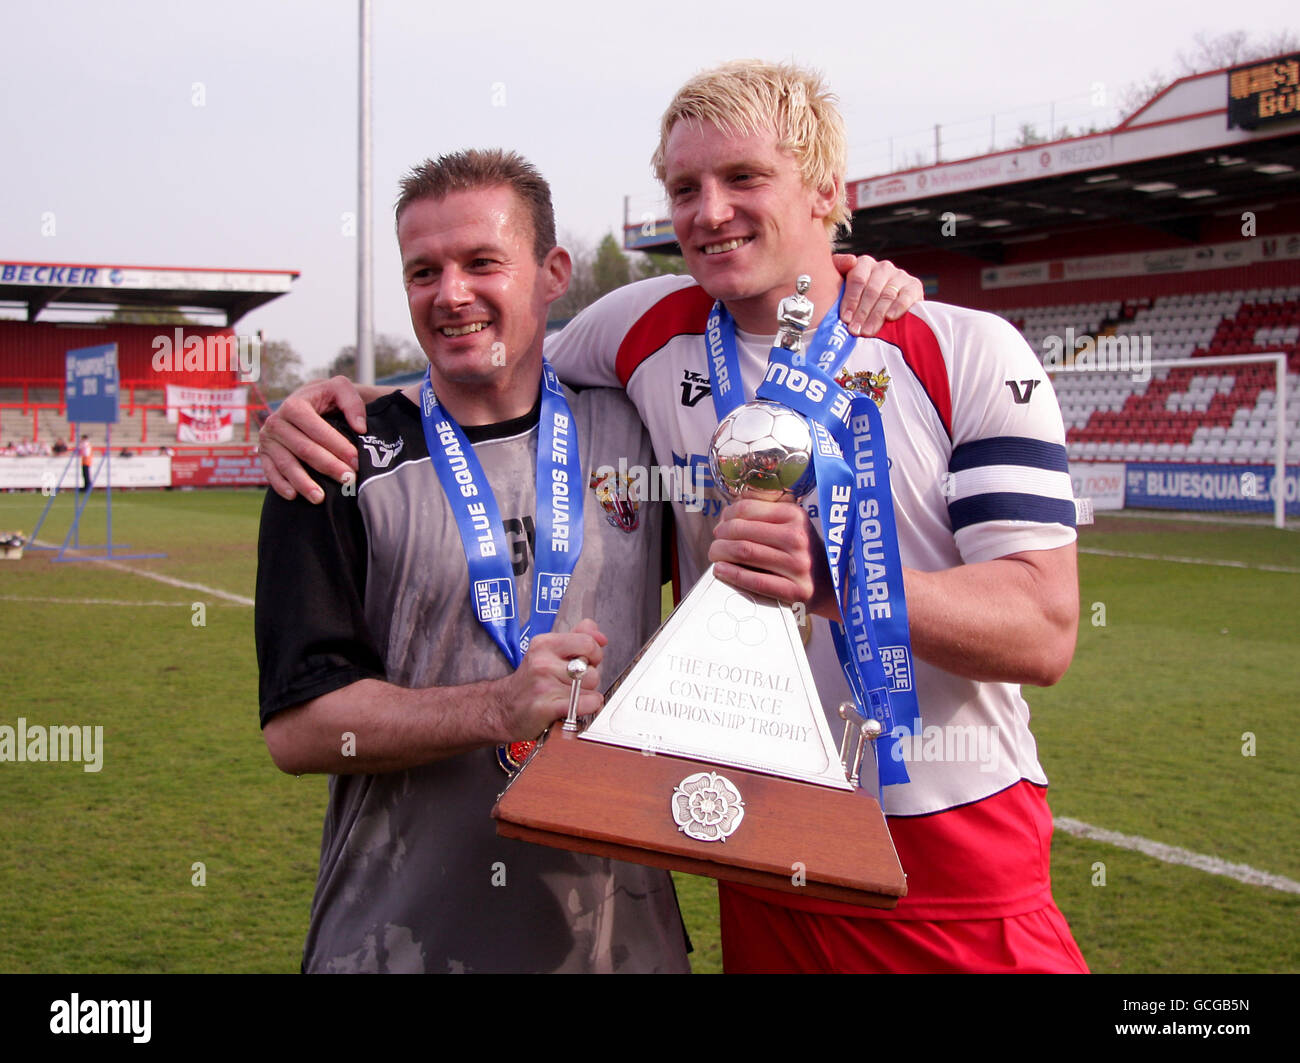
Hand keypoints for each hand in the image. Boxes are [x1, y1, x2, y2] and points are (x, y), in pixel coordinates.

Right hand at [258, 377, 368, 501]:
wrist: (306, 402)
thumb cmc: (326, 398)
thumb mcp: (340, 389)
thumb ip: (353, 403)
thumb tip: (360, 428)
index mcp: (295, 405)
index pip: (317, 430)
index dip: (337, 446)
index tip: (356, 461)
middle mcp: (276, 421)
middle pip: (304, 449)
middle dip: (328, 466)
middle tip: (348, 480)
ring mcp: (267, 439)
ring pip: (286, 464)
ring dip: (303, 483)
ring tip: (320, 498)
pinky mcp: (263, 453)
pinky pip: (269, 472)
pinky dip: (280, 485)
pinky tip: (294, 496)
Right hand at [491, 619, 607, 740]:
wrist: (504, 709)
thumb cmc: (531, 682)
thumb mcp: (549, 651)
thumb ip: (577, 638)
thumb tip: (600, 637)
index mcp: (544, 644)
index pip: (587, 642)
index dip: (594, 653)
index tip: (587, 661)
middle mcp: (542, 662)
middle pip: (591, 667)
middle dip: (589, 677)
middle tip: (574, 682)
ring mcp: (544, 684)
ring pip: (591, 687)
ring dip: (587, 694)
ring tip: (570, 695)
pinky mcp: (546, 707)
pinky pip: (587, 703)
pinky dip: (589, 706)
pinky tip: (577, 706)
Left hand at [709, 499, 837, 618]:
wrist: (830, 586)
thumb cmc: (801, 553)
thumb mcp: (792, 525)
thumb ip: (763, 514)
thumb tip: (727, 512)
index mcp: (795, 516)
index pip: (747, 509)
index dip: (726, 516)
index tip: (721, 525)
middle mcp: (797, 538)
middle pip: (741, 530)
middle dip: (720, 536)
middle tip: (715, 543)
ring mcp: (798, 565)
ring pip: (744, 552)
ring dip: (720, 553)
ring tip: (715, 555)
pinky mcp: (795, 591)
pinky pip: (755, 581)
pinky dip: (732, 574)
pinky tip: (720, 570)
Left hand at [832, 254, 923, 336]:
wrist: (889, 308)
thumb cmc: (858, 298)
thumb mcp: (843, 283)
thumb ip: (839, 267)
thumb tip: (850, 260)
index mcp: (864, 264)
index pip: (857, 279)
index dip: (851, 300)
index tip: (845, 319)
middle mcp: (883, 267)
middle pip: (872, 290)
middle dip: (862, 312)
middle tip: (855, 330)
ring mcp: (900, 276)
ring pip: (887, 296)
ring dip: (876, 315)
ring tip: (867, 332)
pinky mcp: (914, 286)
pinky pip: (906, 296)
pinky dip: (899, 307)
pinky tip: (890, 318)